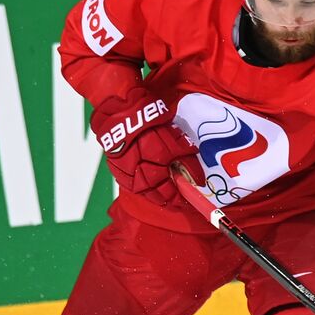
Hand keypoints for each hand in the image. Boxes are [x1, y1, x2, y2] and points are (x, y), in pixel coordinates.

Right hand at [90, 85, 201, 205]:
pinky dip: (140, 184)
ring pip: (142, 191)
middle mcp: (138, 178)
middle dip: (168, 198)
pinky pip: (129, 182)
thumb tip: (199, 180)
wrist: (122, 112)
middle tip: (177, 198)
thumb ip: (189, 163)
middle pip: (156, 196)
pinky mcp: (115, 167)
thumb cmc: (152, 126)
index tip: (187, 201)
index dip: (180, 200)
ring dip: (154, 193)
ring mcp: (125, 174)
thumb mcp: (177, 143)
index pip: (171, 195)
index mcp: (155, 173)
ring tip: (163, 192)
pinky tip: (147, 182)